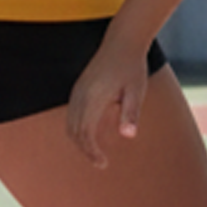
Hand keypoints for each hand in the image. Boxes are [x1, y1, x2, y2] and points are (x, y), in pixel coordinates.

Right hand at [66, 37, 150, 167]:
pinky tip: (91, 134)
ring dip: (79, 140)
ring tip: (96, 152)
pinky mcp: (78, 88)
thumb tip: (129, 136)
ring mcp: (76, 91)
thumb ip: (131, 113)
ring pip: (70, 124)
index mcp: (93, 98)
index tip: (103, 164)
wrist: (122, 42)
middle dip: (84, 150)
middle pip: (73, 131)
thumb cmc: (132, 67)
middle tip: (101, 162)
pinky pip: (71, 114)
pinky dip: (77, 129)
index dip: (91, 152)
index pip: (85, 133)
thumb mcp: (137, 91)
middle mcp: (80, 95)